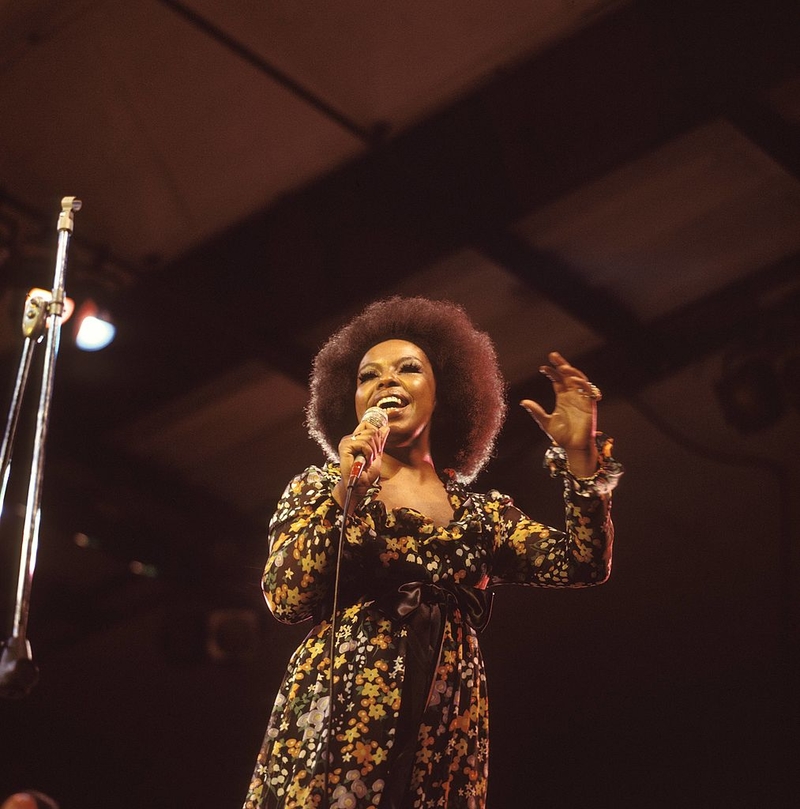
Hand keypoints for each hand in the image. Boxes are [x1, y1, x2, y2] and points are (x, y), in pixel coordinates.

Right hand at [333, 420, 388, 508]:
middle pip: (371, 429)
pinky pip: (363, 443)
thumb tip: (386, 427)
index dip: (376, 434)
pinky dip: (368, 453)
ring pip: (369, 435)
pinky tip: (365, 461)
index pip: (367, 424)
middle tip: (372, 457)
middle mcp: (350, 438)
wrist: (359, 486)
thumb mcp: (377, 455)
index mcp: (356, 439)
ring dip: (373, 450)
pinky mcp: (345, 447)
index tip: (377, 448)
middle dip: (377, 444)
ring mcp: (346, 442)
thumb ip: (380, 441)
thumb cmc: (365, 474)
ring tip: (368, 460)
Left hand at [521, 352, 599, 474]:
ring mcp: (581, 400)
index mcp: (563, 398)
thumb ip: (536, 411)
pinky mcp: (589, 406)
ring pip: (579, 380)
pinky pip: (589, 391)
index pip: (558, 380)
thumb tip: (523, 401)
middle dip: (562, 365)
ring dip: (572, 371)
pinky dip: (583, 384)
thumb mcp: (545, 422)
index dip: (551, 373)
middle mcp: (573, 396)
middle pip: (568, 376)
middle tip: (553, 355)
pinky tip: (573, 379)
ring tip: (562, 367)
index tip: (542, 368)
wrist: (573, 448)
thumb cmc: (561, 436)